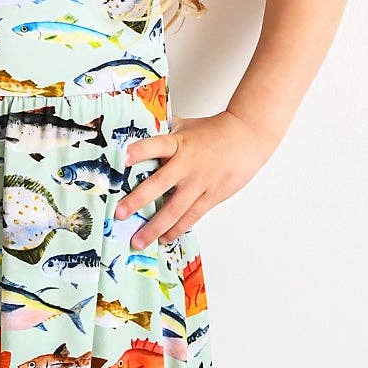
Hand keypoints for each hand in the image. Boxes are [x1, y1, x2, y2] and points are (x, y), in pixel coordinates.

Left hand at [114, 108, 274, 248]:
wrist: (248, 137)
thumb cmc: (213, 131)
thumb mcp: (186, 126)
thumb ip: (163, 131)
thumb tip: (138, 129)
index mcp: (178, 143)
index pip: (155, 145)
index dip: (139, 151)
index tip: (122, 159)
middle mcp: (187, 164)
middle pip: (160, 184)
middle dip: (137, 201)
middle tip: (119, 215)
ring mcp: (200, 182)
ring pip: (175, 209)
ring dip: (155, 227)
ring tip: (138, 241)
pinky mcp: (213, 196)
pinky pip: (192, 216)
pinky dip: (177, 229)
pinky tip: (164, 239)